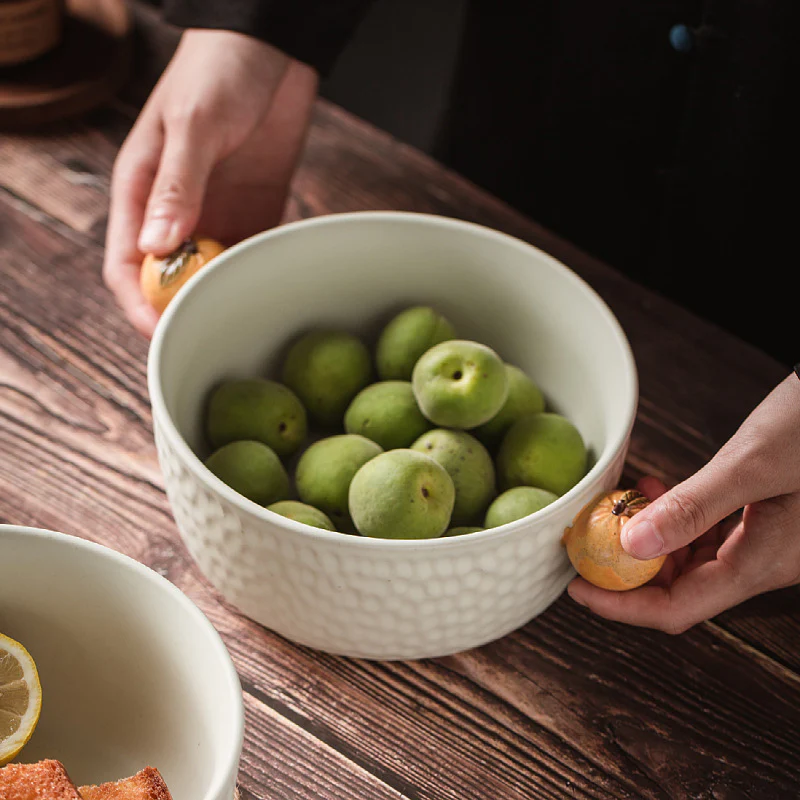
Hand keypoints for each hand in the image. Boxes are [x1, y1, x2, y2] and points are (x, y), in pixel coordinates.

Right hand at [103, 29, 317, 335]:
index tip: (162, 333)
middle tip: (211, 335)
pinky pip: (252, 253)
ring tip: (245, 315)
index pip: (128, 265)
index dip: (139, 305)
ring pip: (212, 273)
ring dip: (224, 294)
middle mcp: (176, 210)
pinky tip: (271, 283)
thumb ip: (177, 186)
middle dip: (184, 310)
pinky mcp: (254, 210)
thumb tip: (157, 248)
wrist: (271, 45)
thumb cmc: (219, 70)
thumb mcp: (195, 126)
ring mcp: (216, 212)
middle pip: (170, 279)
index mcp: (142, 191)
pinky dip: (258, 270)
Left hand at [568, 372, 799, 632]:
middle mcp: (763, 561)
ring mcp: (765, 541)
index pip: (678, 608)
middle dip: (628, 568)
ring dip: (648, 538)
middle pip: (680, 588)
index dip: (621, 605)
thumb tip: (631, 543)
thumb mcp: (752, 465)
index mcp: (762, 563)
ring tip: (619, 504)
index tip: (577, 588)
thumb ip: (694, 507)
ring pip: (690, 559)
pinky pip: (707, 532)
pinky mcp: (764, 518)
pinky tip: (656, 489)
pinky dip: (674, 517)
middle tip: (586, 538)